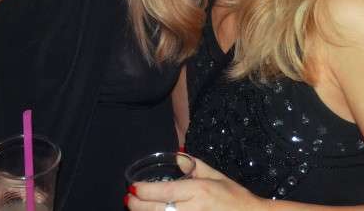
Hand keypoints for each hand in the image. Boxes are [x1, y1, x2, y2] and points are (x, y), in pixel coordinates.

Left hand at [125, 157, 266, 210]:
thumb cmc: (234, 197)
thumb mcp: (215, 176)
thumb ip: (194, 166)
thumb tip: (175, 157)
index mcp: (198, 191)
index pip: (164, 192)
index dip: (144, 192)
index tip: (133, 188)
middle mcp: (193, 209)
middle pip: (157, 210)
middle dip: (137, 206)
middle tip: (129, 200)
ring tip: (137, 208)